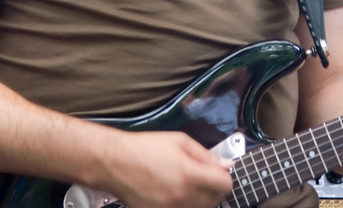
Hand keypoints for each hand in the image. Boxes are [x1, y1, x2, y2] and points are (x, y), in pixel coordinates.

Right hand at [99, 130, 232, 207]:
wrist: (116, 163)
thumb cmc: (145, 148)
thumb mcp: (179, 141)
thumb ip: (205, 155)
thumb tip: (225, 164)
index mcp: (189, 174)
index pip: (224, 185)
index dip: (224, 177)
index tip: (219, 172)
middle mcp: (182, 196)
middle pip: (214, 201)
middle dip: (213, 188)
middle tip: (201, 176)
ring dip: (200, 199)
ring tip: (186, 184)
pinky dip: (184, 205)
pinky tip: (174, 193)